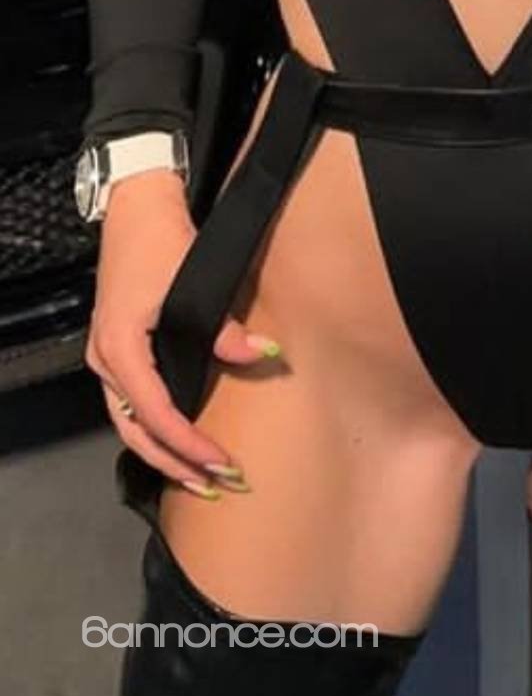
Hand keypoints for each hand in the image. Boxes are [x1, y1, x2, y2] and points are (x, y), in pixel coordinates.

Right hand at [84, 171, 281, 495]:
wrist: (136, 209)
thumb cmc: (162, 242)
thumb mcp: (192, 281)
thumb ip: (222, 327)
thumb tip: (263, 354)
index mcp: (120, 350)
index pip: (155, 415)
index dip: (188, 444)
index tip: (222, 463)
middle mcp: (105, 362)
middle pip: (136, 432)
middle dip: (174, 463)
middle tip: (215, 486)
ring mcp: (105, 358)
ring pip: (129, 423)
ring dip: (164, 451)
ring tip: (200, 477)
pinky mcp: (116, 351)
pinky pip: (131, 404)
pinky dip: (155, 428)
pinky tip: (180, 440)